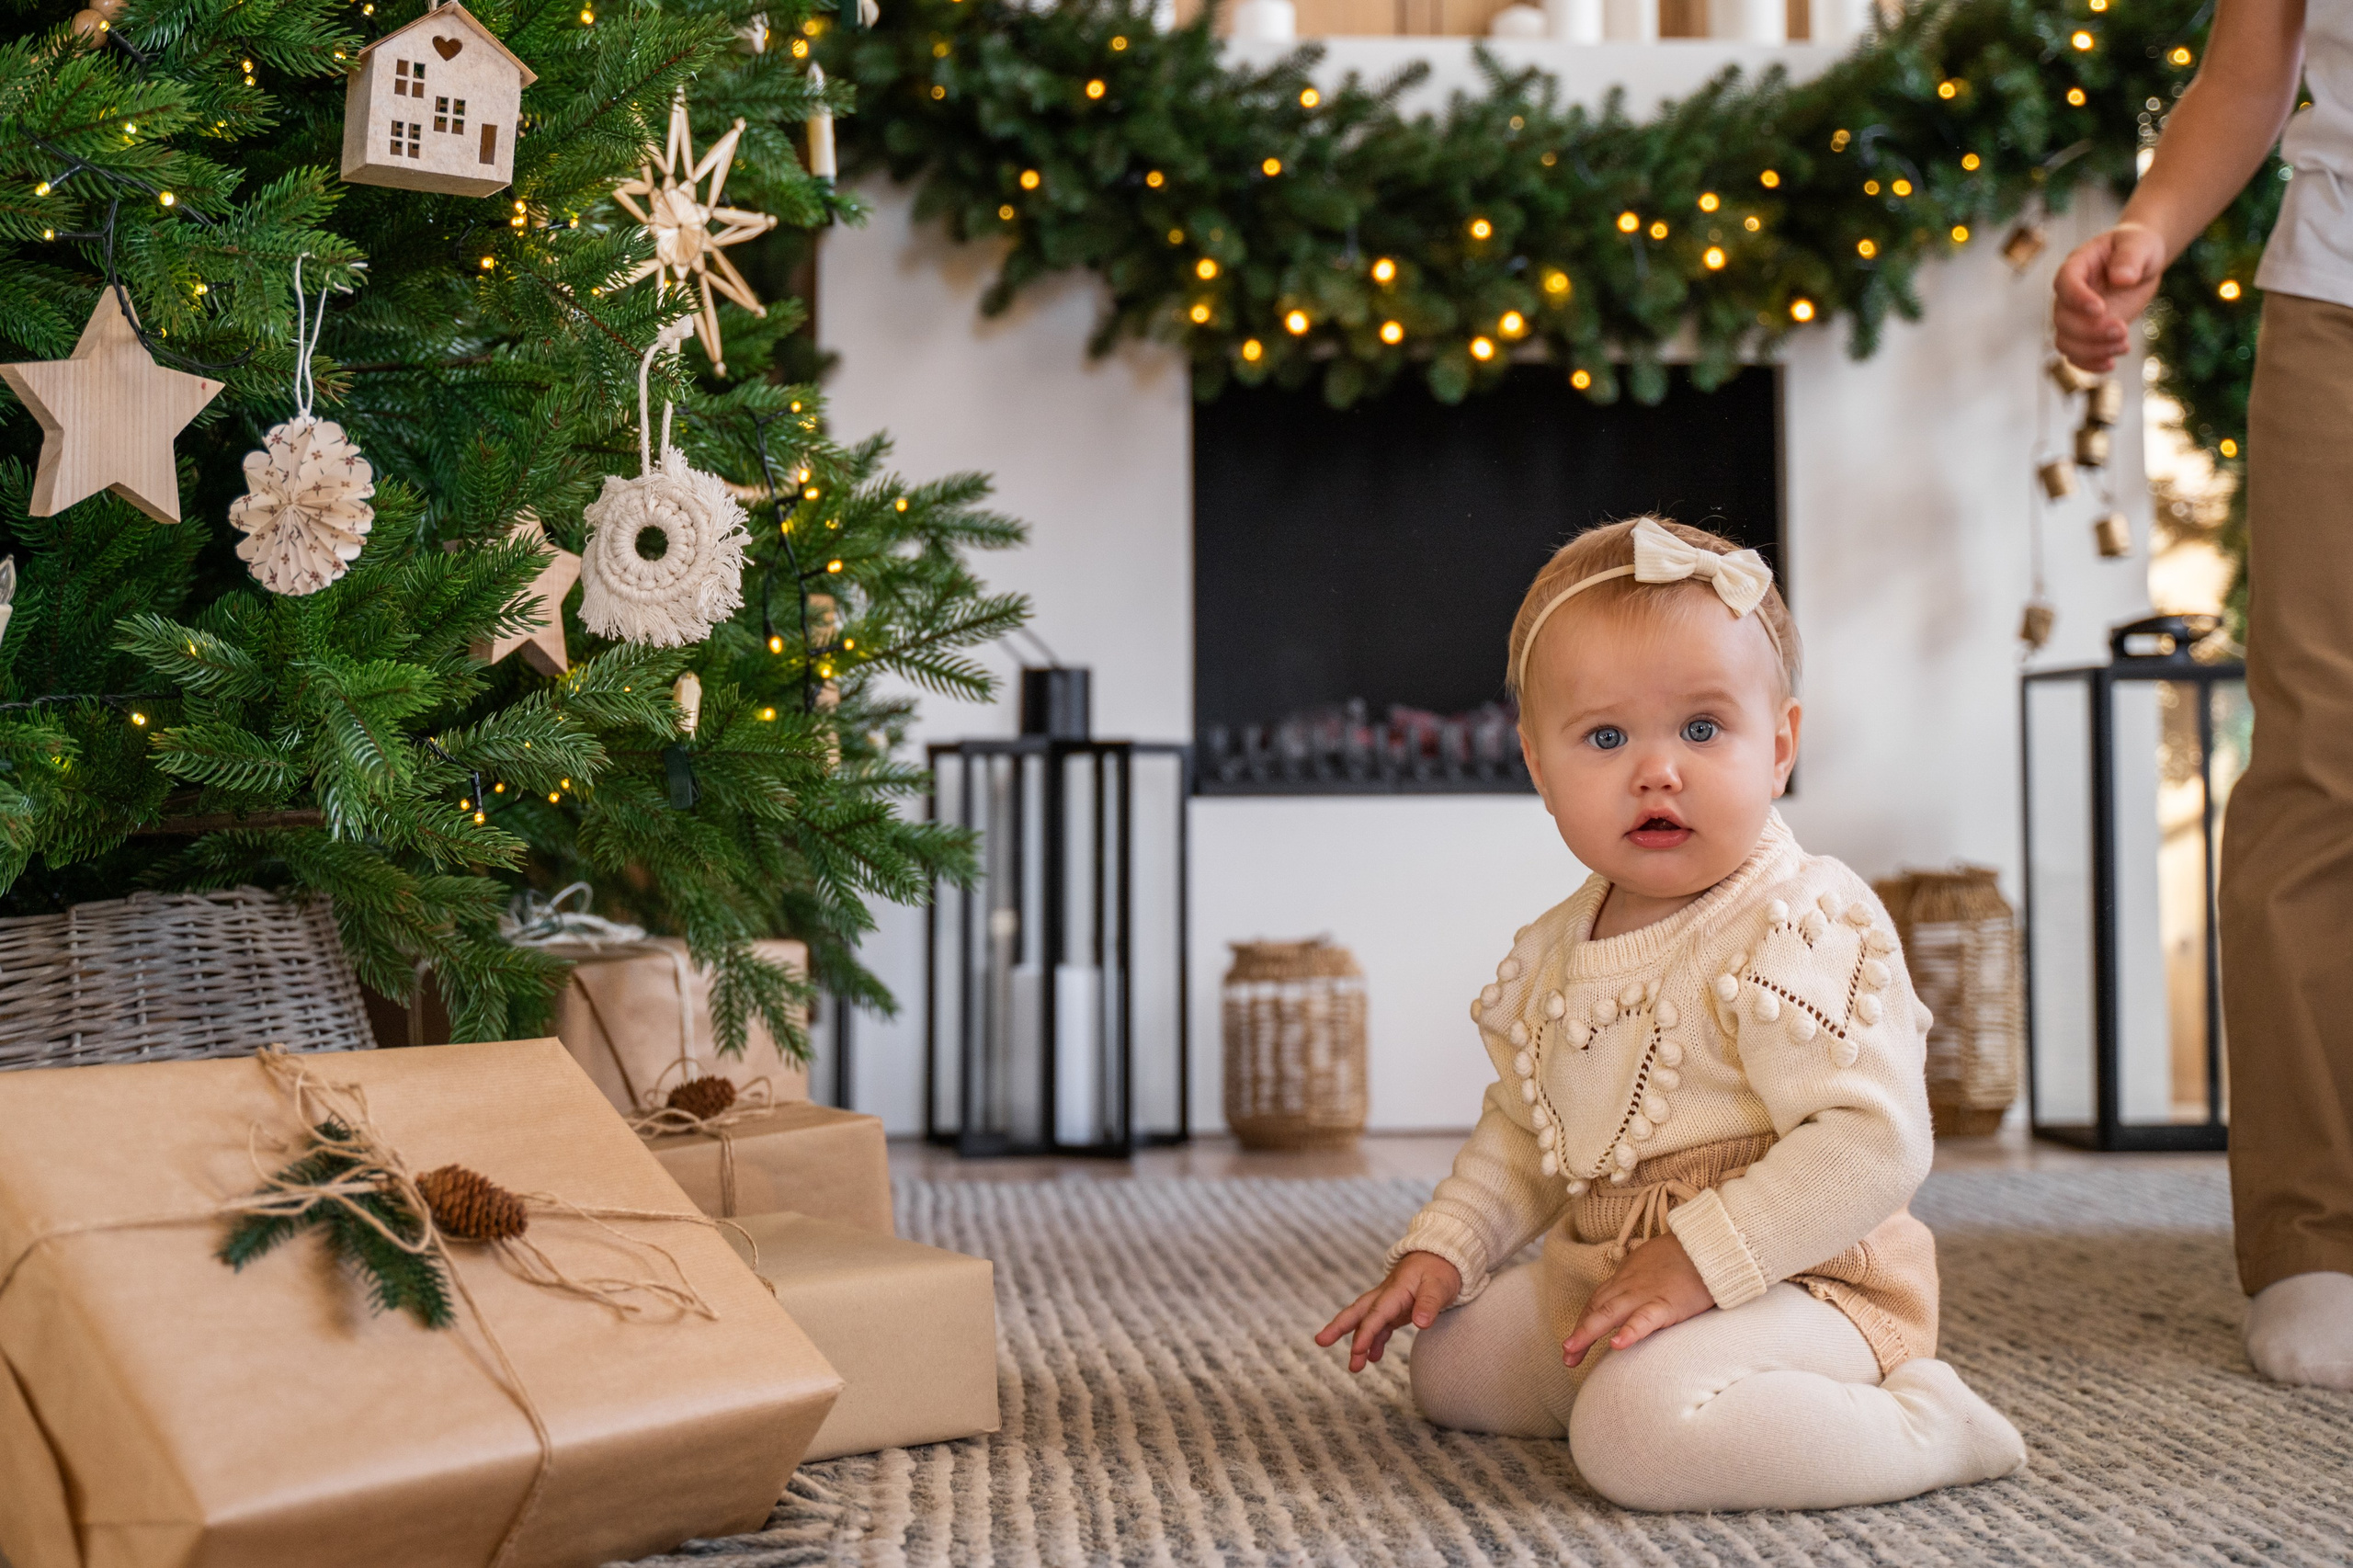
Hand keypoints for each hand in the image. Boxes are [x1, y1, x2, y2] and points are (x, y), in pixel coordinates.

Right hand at [1316, 1250, 1461, 1372]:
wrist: (1442, 1256)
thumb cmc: (1441, 1270)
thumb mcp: (1440, 1285)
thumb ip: (1430, 1304)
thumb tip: (1421, 1323)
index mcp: (1395, 1289)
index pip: (1376, 1313)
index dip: (1366, 1332)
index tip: (1357, 1350)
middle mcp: (1387, 1296)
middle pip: (1357, 1311)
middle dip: (1339, 1327)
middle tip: (1320, 1341)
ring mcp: (1389, 1303)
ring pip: (1365, 1321)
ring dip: (1357, 1342)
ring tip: (1354, 1367)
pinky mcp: (1395, 1309)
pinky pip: (1380, 1327)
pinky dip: (1374, 1341)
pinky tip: (1372, 1358)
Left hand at [1561, 1233, 1714, 1366]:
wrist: (1709, 1244)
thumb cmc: (1685, 1257)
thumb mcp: (1653, 1266)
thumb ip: (1639, 1282)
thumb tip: (1632, 1301)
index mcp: (1626, 1277)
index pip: (1597, 1300)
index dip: (1583, 1320)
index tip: (1572, 1342)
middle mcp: (1629, 1285)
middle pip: (1596, 1308)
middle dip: (1578, 1333)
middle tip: (1566, 1356)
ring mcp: (1645, 1294)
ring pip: (1609, 1312)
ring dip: (1588, 1331)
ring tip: (1571, 1351)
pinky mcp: (1666, 1303)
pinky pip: (1645, 1319)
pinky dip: (1630, 1331)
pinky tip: (1617, 1345)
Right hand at [2053, 223, 2169, 372]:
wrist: (2140, 263)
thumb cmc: (2137, 247)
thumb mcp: (2139, 244)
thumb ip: (2130, 258)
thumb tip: (2122, 279)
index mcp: (2076, 266)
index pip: (2065, 284)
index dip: (2077, 299)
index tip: (2100, 309)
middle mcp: (2068, 295)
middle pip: (2063, 320)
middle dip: (2091, 331)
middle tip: (2123, 330)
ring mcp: (2075, 316)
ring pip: (2066, 342)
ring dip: (2092, 351)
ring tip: (2124, 346)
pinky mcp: (2086, 333)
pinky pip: (2076, 355)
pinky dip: (2090, 364)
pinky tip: (2111, 364)